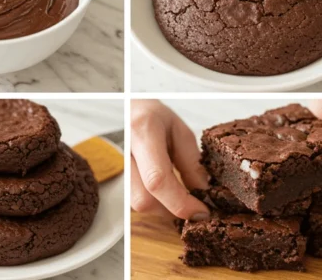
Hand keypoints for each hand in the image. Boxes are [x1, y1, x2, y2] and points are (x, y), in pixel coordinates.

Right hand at [130, 100, 209, 220]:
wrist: (128, 110)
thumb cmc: (154, 117)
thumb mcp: (180, 131)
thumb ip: (191, 162)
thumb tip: (203, 193)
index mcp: (143, 133)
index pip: (157, 179)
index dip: (180, 202)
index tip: (201, 211)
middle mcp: (125, 151)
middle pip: (143, 199)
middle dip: (172, 209)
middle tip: (194, 206)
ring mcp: (118, 166)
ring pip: (138, 204)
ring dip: (164, 209)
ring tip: (180, 197)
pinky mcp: (119, 177)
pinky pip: (136, 200)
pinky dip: (155, 204)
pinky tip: (167, 194)